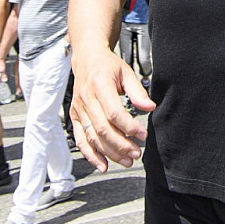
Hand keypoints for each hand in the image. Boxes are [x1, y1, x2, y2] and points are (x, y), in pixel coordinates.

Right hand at [70, 49, 155, 172]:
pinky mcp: (74, 117)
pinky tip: (103, 165)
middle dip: (121, 145)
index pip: (114, 113)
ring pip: (92, 137)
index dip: (129, 127)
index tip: (142, 134)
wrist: (87, 59)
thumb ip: (138, 91)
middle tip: (136, 153)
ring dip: (110, 153)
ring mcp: (78, 109)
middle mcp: (86, 99)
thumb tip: (150, 107)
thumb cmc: (107, 65)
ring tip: (127, 160)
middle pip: (102, 129)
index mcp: (100, 85)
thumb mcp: (126, 72)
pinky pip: (80, 140)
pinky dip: (91, 155)